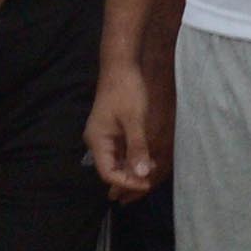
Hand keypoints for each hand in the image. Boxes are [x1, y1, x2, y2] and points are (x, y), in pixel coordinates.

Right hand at [88, 57, 160, 199]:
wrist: (121, 67)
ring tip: (153, 167)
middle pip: (110, 170)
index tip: (147, 183)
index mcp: (97, 140)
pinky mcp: (112, 132)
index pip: (107, 172)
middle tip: (151, 179)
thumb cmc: (126, 91)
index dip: (127, 182)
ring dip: (133, 168)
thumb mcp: (135, 120)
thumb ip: (137, 148)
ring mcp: (104, 137)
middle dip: (130, 178)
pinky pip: (120, 152)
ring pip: (116, 162)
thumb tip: (142, 175)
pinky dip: (133, 158)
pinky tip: (148, 158)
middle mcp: (97, 142)